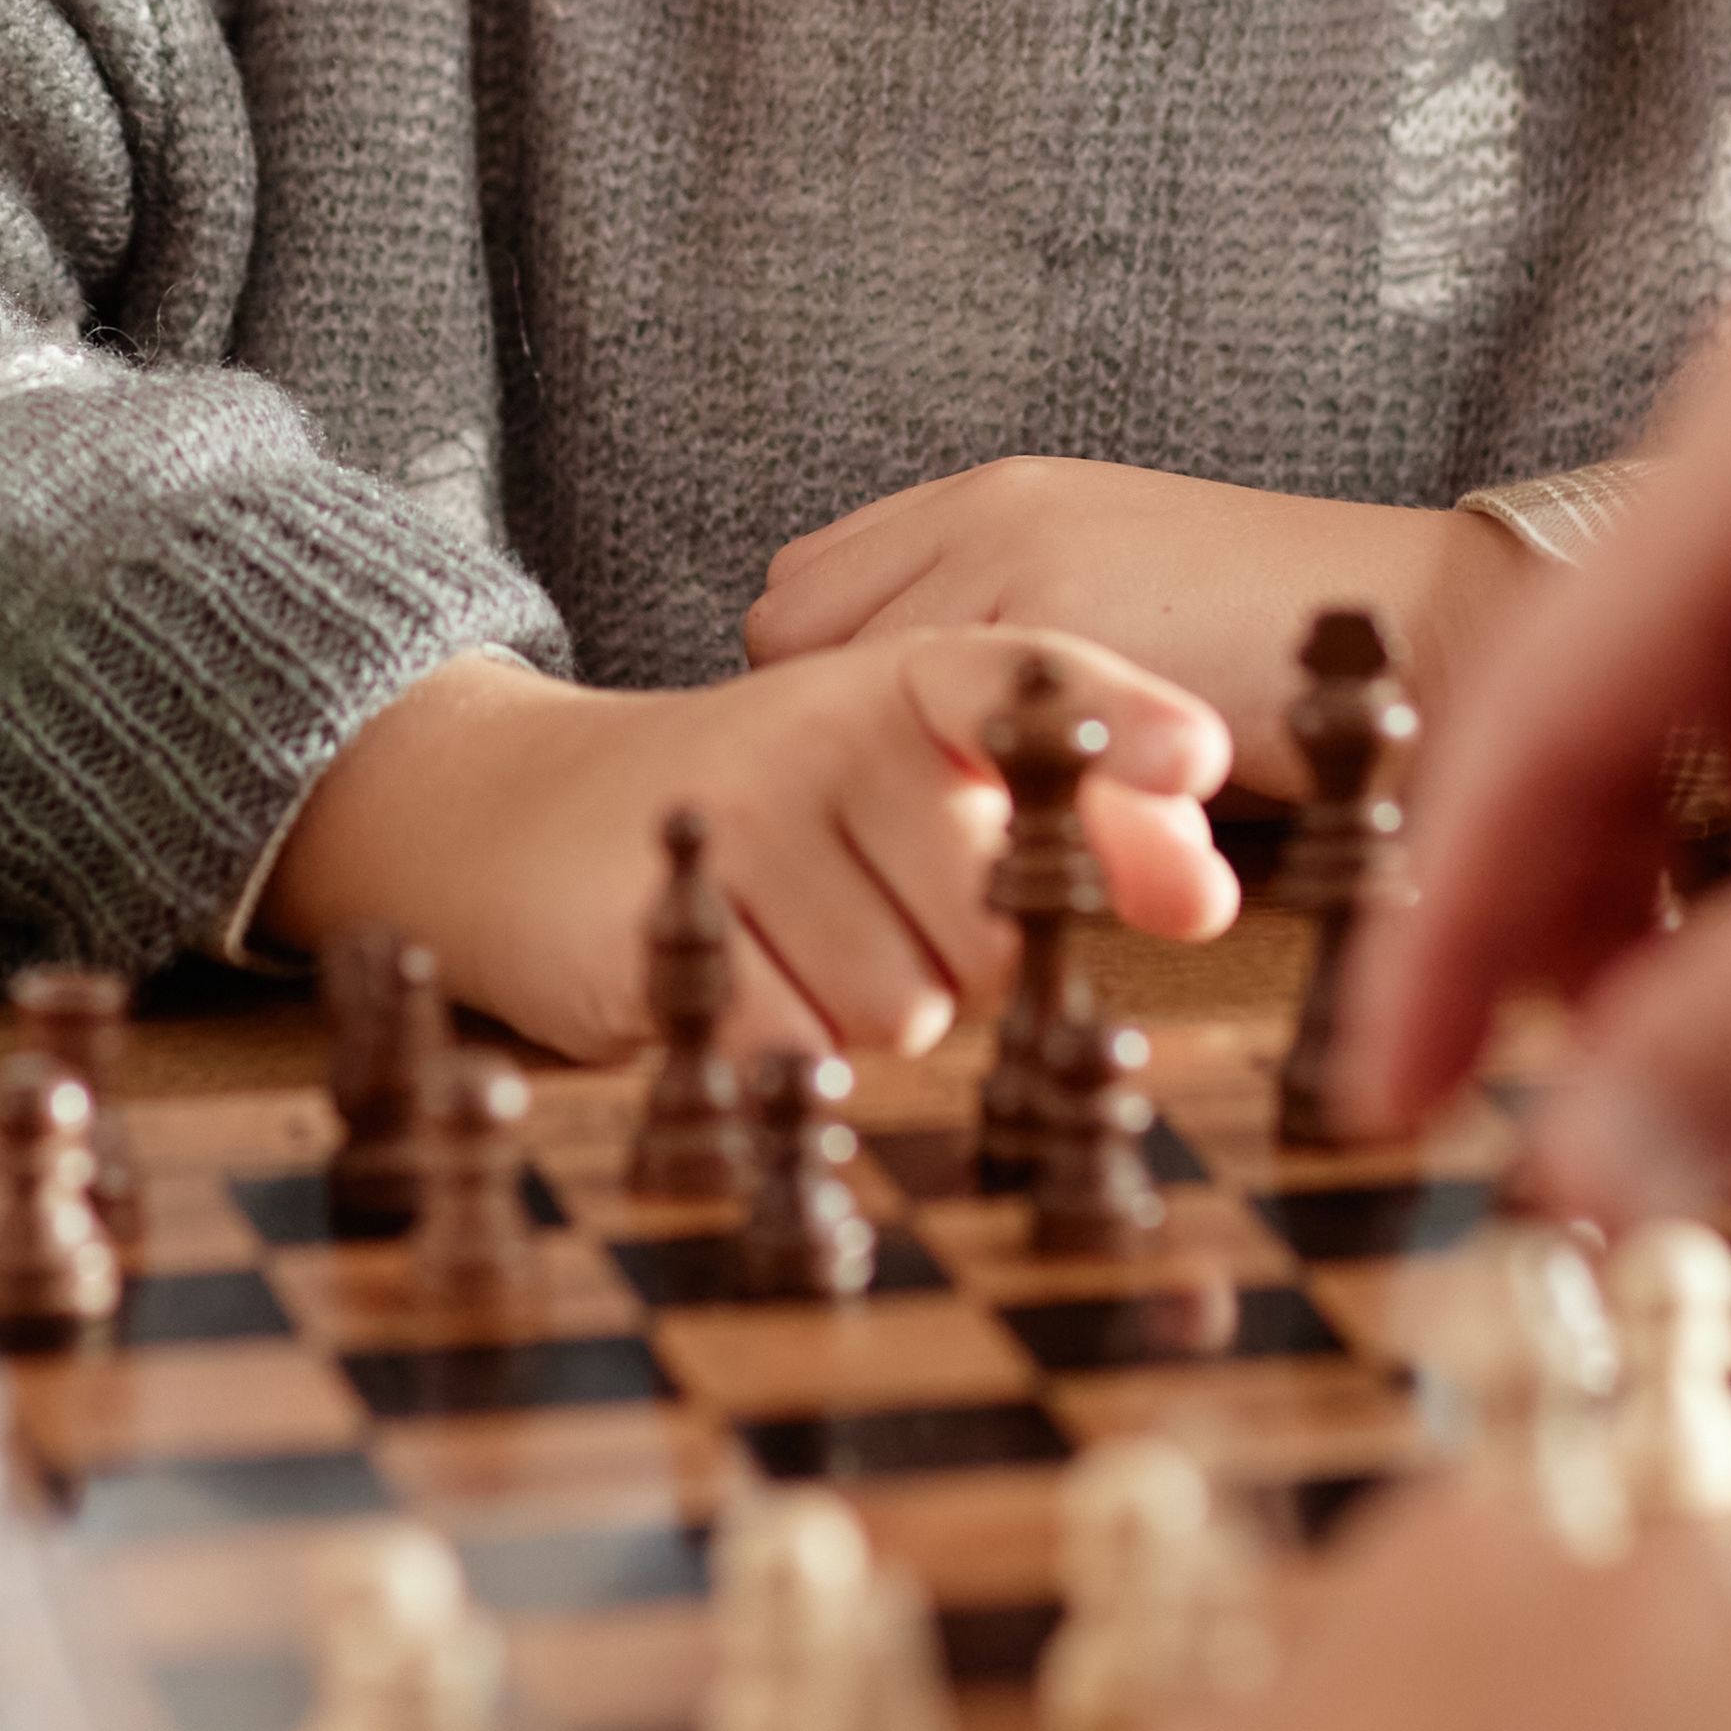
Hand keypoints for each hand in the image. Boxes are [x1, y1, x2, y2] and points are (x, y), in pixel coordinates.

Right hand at [262, 629, 1237, 1064]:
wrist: (521, 815)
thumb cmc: (770, 813)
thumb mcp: (911, 786)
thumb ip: (1070, 833)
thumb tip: (1210, 894)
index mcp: (901, 678)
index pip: (1026, 683)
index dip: (1121, 725)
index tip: (1201, 759)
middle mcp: (823, 727)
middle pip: (994, 926)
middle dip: (955, 961)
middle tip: (863, 905)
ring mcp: (738, 820)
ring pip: (905, 1006)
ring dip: (866, 1014)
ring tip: (789, 939)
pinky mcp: (670, 922)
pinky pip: (808, 1051)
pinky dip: (785, 1052)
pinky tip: (736, 984)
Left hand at [748, 462, 1531, 767]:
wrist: (1410, 624)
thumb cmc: (1273, 644)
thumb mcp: (1112, 602)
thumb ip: (1007, 625)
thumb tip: (904, 725)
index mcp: (994, 496)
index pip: (804, 589)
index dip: (821, 682)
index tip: (875, 754)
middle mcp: (985, 509)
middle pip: (788, 634)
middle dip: (823, 723)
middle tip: (901, 799)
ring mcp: (1015, 558)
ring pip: (838, 686)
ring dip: (875, 763)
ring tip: (957, 819)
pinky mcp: (1059, 628)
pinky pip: (930, 729)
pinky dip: (945, 794)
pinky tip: (1010, 830)